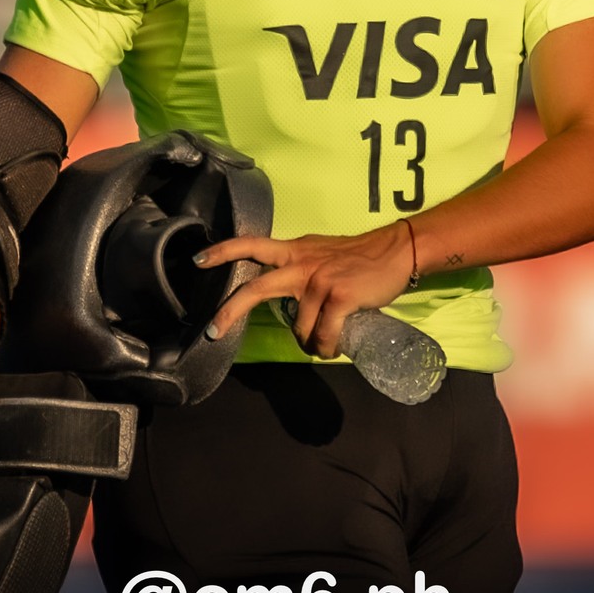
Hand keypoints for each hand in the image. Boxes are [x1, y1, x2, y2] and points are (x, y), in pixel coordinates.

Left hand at [195, 224, 412, 359]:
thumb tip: (288, 301)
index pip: (252, 244)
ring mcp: (319, 280)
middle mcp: (301, 263)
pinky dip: (327, 348)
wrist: (395, 252)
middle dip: (230, 309)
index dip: (224, 251)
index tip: (198, 260)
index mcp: (294, 250)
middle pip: (257, 287)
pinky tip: (333, 347)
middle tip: (213, 329)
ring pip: (300, 327)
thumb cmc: (359, 257)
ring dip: (309, 344)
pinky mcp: (339, 296)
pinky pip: (324, 335)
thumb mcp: (321, 254)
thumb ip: (300, 268)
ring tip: (323, 344)